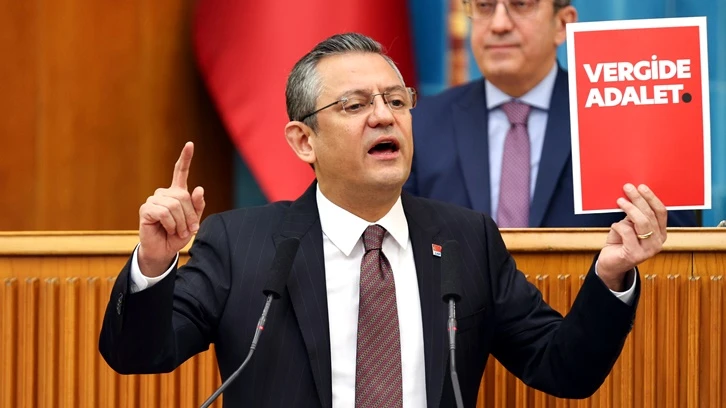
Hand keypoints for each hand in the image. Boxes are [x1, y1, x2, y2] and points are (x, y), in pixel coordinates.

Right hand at [137, 142, 205, 276]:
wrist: (164, 250)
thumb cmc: (178, 235)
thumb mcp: (193, 221)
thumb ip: (197, 206)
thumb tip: (199, 188)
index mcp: (177, 193)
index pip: (180, 172)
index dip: (185, 158)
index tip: (190, 144)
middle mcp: (164, 194)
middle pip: (183, 197)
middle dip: (190, 216)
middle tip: (189, 229)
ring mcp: (153, 200)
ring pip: (174, 205)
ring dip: (180, 223)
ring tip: (177, 231)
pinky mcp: (145, 209)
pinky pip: (164, 213)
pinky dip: (170, 224)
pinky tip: (167, 229)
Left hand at [597, 184, 666, 290]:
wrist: (610, 263)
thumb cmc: (620, 242)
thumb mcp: (629, 225)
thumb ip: (634, 214)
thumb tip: (633, 195)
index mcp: (660, 233)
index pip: (661, 212)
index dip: (652, 198)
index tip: (642, 187)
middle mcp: (657, 242)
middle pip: (650, 215)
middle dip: (639, 199)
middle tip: (628, 188)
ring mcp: (648, 250)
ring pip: (642, 222)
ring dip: (630, 208)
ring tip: (620, 201)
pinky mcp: (634, 255)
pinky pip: (627, 233)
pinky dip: (618, 226)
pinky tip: (614, 226)